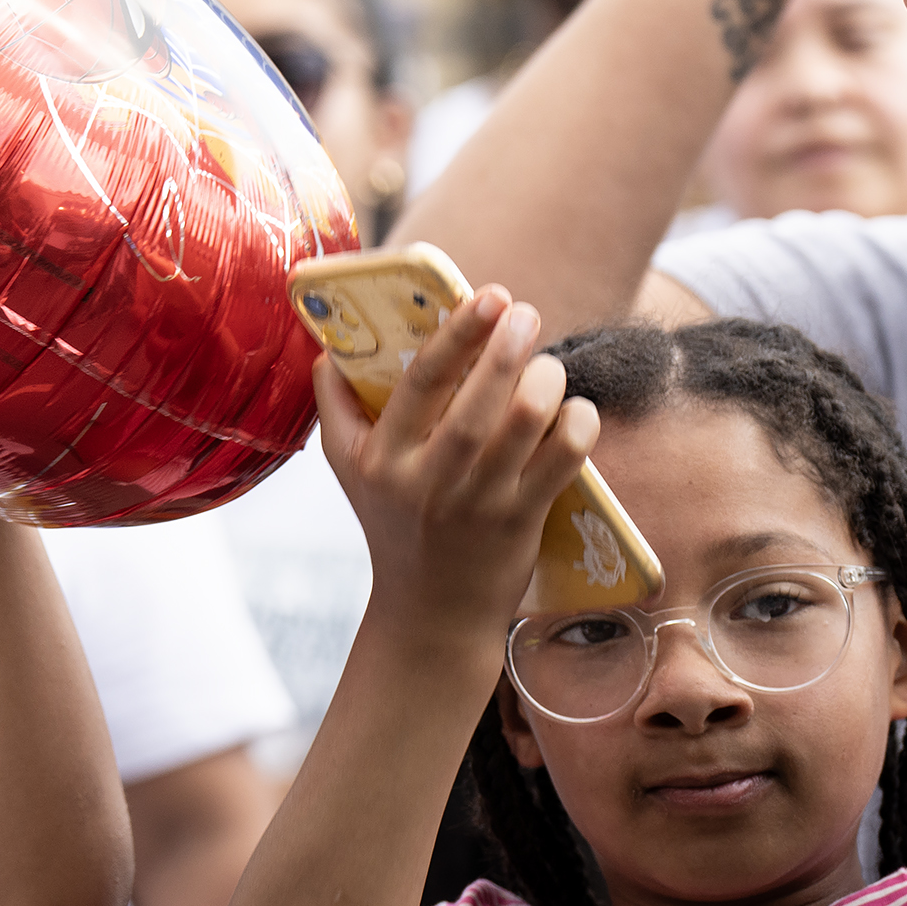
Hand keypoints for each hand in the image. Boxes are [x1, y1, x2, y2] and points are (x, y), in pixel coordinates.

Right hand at [319, 286, 598, 651]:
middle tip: (524, 312)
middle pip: (478, 400)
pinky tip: (578, 410)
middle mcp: (429, 478)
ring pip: (525, 425)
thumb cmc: (394, 523)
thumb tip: (328, 347)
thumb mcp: (350, 469)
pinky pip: (563, 463)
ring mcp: (479, 502)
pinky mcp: (521, 523)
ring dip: (546, 382)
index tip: (487, 296)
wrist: (432, 609)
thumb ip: (335, 407)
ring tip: (548, 364)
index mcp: (384, 455)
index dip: (458, 333)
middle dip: (509, 347)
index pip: (421, 380)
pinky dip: (578, 427)